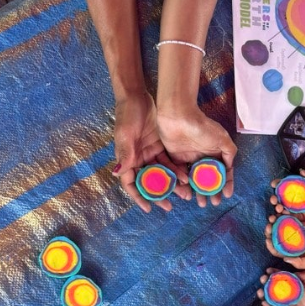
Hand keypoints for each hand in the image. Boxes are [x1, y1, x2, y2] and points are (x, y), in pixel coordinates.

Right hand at [113, 93, 190, 212]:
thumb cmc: (127, 116)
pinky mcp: (160, 147)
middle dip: (159, 194)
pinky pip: (169, 162)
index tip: (149, 208)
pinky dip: (177, 170)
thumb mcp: (125, 135)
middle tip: (170, 207)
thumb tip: (117, 174)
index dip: (139, 197)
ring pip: (162, 174)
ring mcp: (149, 154)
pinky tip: (187, 177)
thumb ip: (125, 155)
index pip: (131, 184)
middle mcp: (138, 160)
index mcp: (127, 160)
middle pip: (149, 182)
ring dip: (172, 184)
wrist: (137, 97)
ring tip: (185, 194)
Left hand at [157, 108, 236, 206]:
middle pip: (208, 178)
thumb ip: (229, 153)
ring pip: (194, 179)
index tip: (226, 195)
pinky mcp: (175, 159)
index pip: (222, 171)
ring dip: (197, 191)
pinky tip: (187, 192)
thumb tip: (230, 167)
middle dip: (211, 191)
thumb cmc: (202, 127)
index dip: (226, 184)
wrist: (178, 116)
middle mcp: (203, 156)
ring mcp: (189, 158)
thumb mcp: (222, 139)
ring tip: (200, 203)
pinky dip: (183, 184)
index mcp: (215, 152)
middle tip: (213, 203)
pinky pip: (180, 174)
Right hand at [257, 269, 304, 305]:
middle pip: (272, 286)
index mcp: (293, 285)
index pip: (282, 277)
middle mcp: (285, 293)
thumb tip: (295, 271)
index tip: (269, 270)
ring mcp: (282, 303)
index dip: (274, 273)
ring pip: (269, 297)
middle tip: (263, 279)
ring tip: (260, 292)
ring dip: (262, 294)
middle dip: (265, 281)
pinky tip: (268, 305)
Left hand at [264, 217, 304, 269]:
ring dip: (276, 220)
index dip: (270, 245)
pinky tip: (283, 209)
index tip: (267, 240)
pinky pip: (292, 217)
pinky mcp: (302, 223)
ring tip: (274, 215)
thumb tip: (285, 260)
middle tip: (269, 224)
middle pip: (276, 235)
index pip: (277, 250)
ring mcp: (296, 231)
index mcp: (291, 253)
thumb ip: (300, 262)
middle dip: (270, 231)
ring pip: (282, 225)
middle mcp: (291, 242)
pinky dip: (286, 213)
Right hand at [269, 169, 304, 223]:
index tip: (274, 184)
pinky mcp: (304, 218)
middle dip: (275, 198)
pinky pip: (292, 218)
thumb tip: (301, 171)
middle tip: (273, 200)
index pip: (287, 184)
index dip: (279, 184)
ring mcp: (301, 208)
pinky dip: (285, 218)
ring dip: (278, 208)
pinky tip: (282, 217)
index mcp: (302, 187)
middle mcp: (299, 198)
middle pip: (282, 197)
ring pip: (285, 208)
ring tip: (277, 209)